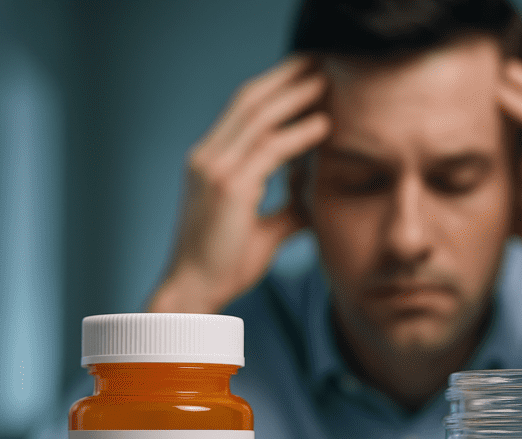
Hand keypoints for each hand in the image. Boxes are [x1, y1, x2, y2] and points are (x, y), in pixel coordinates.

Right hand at [149, 56, 329, 312]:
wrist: (194, 293)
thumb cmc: (223, 266)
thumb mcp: (263, 231)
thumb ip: (288, 209)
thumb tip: (315, 199)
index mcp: (209, 161)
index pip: (242, 110)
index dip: (274, 88)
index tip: (305, 75)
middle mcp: (207, 157)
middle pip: (249, 101)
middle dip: (285, 78)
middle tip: (319, 62)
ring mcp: (214, 169)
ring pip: (258, 117)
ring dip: (296, 96)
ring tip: (327, 81)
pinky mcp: (228, 187)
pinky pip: (269, 150)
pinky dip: (298, 136)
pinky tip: (324, 126)